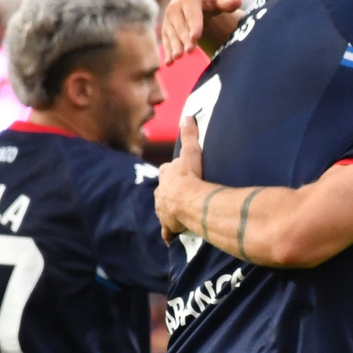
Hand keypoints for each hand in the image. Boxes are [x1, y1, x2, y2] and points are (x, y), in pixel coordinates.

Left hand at [155, 116, 204, 242]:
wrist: (188, 201)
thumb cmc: (190, 176)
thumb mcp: (191, 151)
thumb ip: (189, 134)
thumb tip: (187, 116)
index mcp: (166, 176)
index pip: (167, 170)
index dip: (173, 171)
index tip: (180, 172)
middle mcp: (161, 193)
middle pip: (163, 190)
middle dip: (169, 191)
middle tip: (180, 193)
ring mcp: (164, 210)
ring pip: (164, 209)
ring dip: (169, 210)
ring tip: (178, 213)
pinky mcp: (169, 225)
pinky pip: (168, 230)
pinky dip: (170, 233)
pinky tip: (171, 237)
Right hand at [160, 0, 241, 64]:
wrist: (193, 1)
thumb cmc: (210, 0)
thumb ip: (227, 2)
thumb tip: (238, 1)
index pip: (192, 14)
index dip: (195, 25)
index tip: (196, 37)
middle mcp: (175, 6)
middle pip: (181, 25)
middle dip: (185, 39)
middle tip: (190, 51)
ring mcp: (169, 18)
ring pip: (172, 34)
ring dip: (175, 46)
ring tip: (178, 57)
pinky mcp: (166, 28)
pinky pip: (166, 40)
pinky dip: (167, 51)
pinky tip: (169, 62)